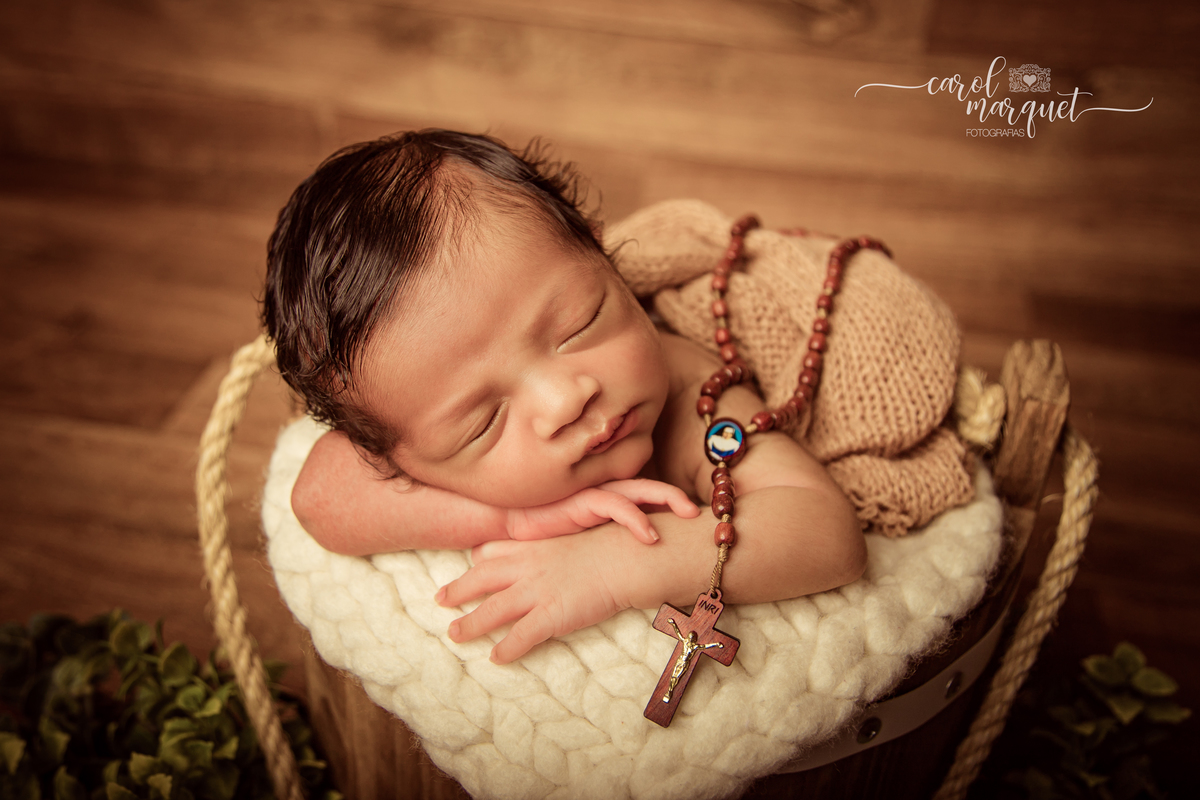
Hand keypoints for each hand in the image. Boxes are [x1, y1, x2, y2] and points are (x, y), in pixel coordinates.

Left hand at [435, 533, 628, 663]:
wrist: (625, 559)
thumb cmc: (606, 548)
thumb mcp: (570, 540)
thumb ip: (551, 548)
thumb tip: (549, 558)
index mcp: (532, 548)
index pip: (493, 552)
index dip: (477, 561)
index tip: (467, 566)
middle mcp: (527, 568)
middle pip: (481, 579)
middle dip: (458, 590)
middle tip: (439, 599)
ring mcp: (537, 591)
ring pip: (492, 610)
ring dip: (470, 624)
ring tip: (454, 635)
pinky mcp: (551, 615)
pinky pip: (521, 636)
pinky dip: (505, 648)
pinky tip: (496, 658)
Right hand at [506, 479, 697, 544]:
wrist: (503, 527)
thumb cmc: (538, 537)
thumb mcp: (578, 542)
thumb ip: (602, 545)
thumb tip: (631, 564)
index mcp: (604, 502)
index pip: (644, 497)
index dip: (669, 502)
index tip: (695, 518)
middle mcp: (603, 494)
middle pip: (648, 487)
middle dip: (677, 496)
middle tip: (704, 511)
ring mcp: (593, 494)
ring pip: (638, 490)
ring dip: (666, 499)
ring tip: (687, 514)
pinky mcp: (581, 500)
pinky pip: (615, 504)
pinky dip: (636, 518)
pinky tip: (650, 535)